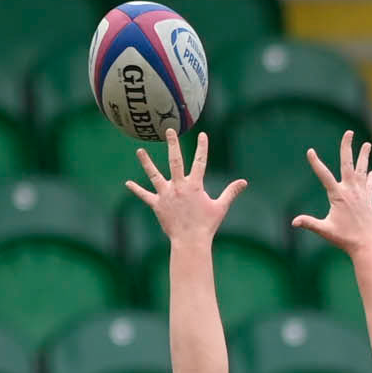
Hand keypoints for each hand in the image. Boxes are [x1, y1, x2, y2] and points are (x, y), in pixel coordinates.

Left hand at [128, 128, 245, 242]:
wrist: (190, 242)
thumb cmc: (206, 226)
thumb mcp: (220, 207)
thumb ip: (231, 192)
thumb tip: (244, 182)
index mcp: (195, 185)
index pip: (200, 161)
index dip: (202, 148)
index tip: (202, 134)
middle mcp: (179, 186)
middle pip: (175, 161)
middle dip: (173, 144)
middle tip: (169, 130)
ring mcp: (167, 194)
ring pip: (154, 175)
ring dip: (146, 162)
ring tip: (140, 150)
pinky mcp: (157, 205)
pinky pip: (145, 196)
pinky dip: (136, 190)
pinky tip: (128, 183)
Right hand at [293, 131, 371, 256]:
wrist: (366, 245)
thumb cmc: (344, 239)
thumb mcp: (325, 231)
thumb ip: (309, 223)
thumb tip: (293, 222)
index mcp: (338, 195)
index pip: (324, 175)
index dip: (316, 163)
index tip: (310, 151)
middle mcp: (351, 191)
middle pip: (348, 164)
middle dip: (347, 147)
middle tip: (349, 132)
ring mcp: (361, 194)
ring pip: (362, 171)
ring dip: (364, 156)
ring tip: (367, 144)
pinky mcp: (368, 201)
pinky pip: (369, 185)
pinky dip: (369, 178)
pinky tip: (371, 172)